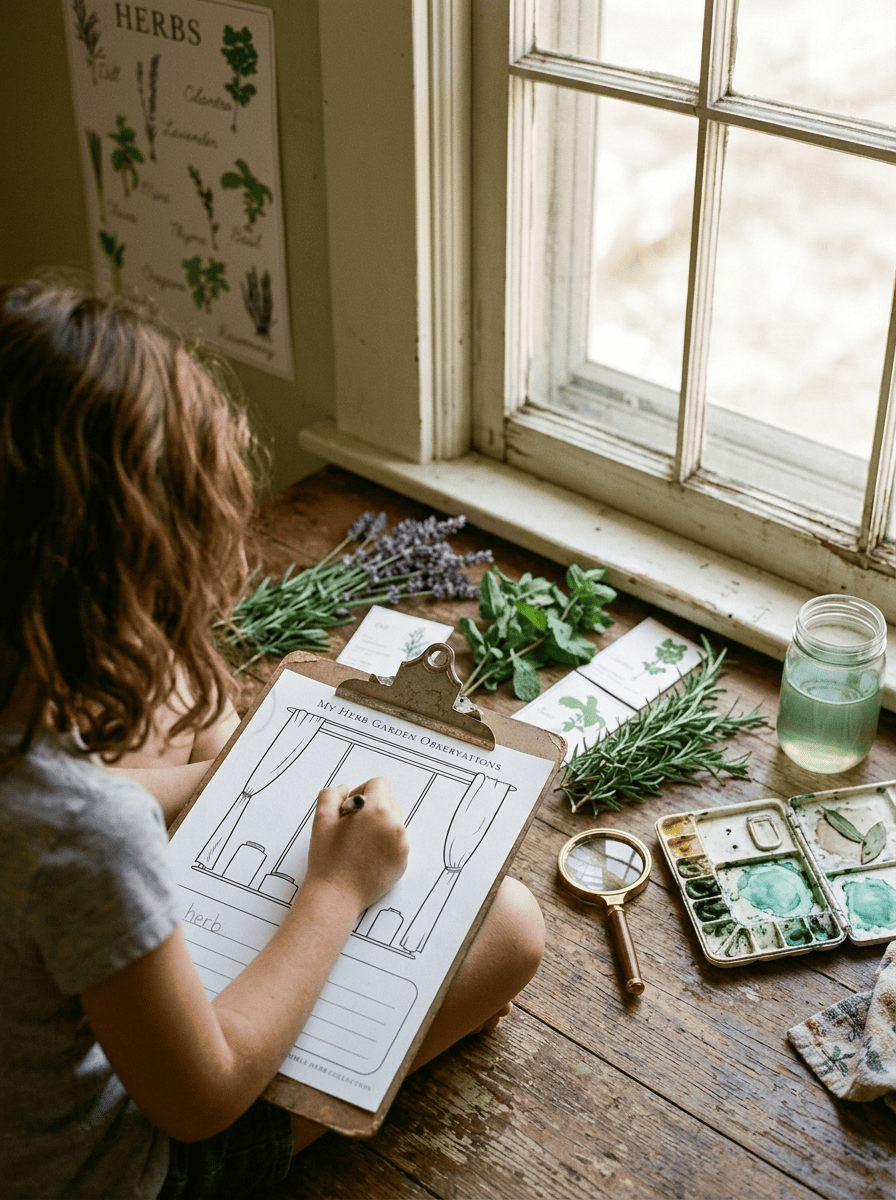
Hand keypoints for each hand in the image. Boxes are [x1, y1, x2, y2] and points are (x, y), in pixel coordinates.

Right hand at [304, 777, 408, 913]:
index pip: (380, 784)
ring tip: (358, 842)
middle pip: (388, 801)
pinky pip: (397, 841)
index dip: (362, 789)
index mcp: (376, 810)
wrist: (336, 895)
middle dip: (371, 808)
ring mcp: (402, 844)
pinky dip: (384, 843)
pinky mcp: (403, 860)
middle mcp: (394, 825)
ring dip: (378, 825)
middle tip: (351, 826)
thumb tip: (344, 789)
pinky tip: (366, 855)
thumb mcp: (322, 819)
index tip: (350, 806)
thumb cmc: (327, 859)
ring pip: (393, 821)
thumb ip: (332, 794)